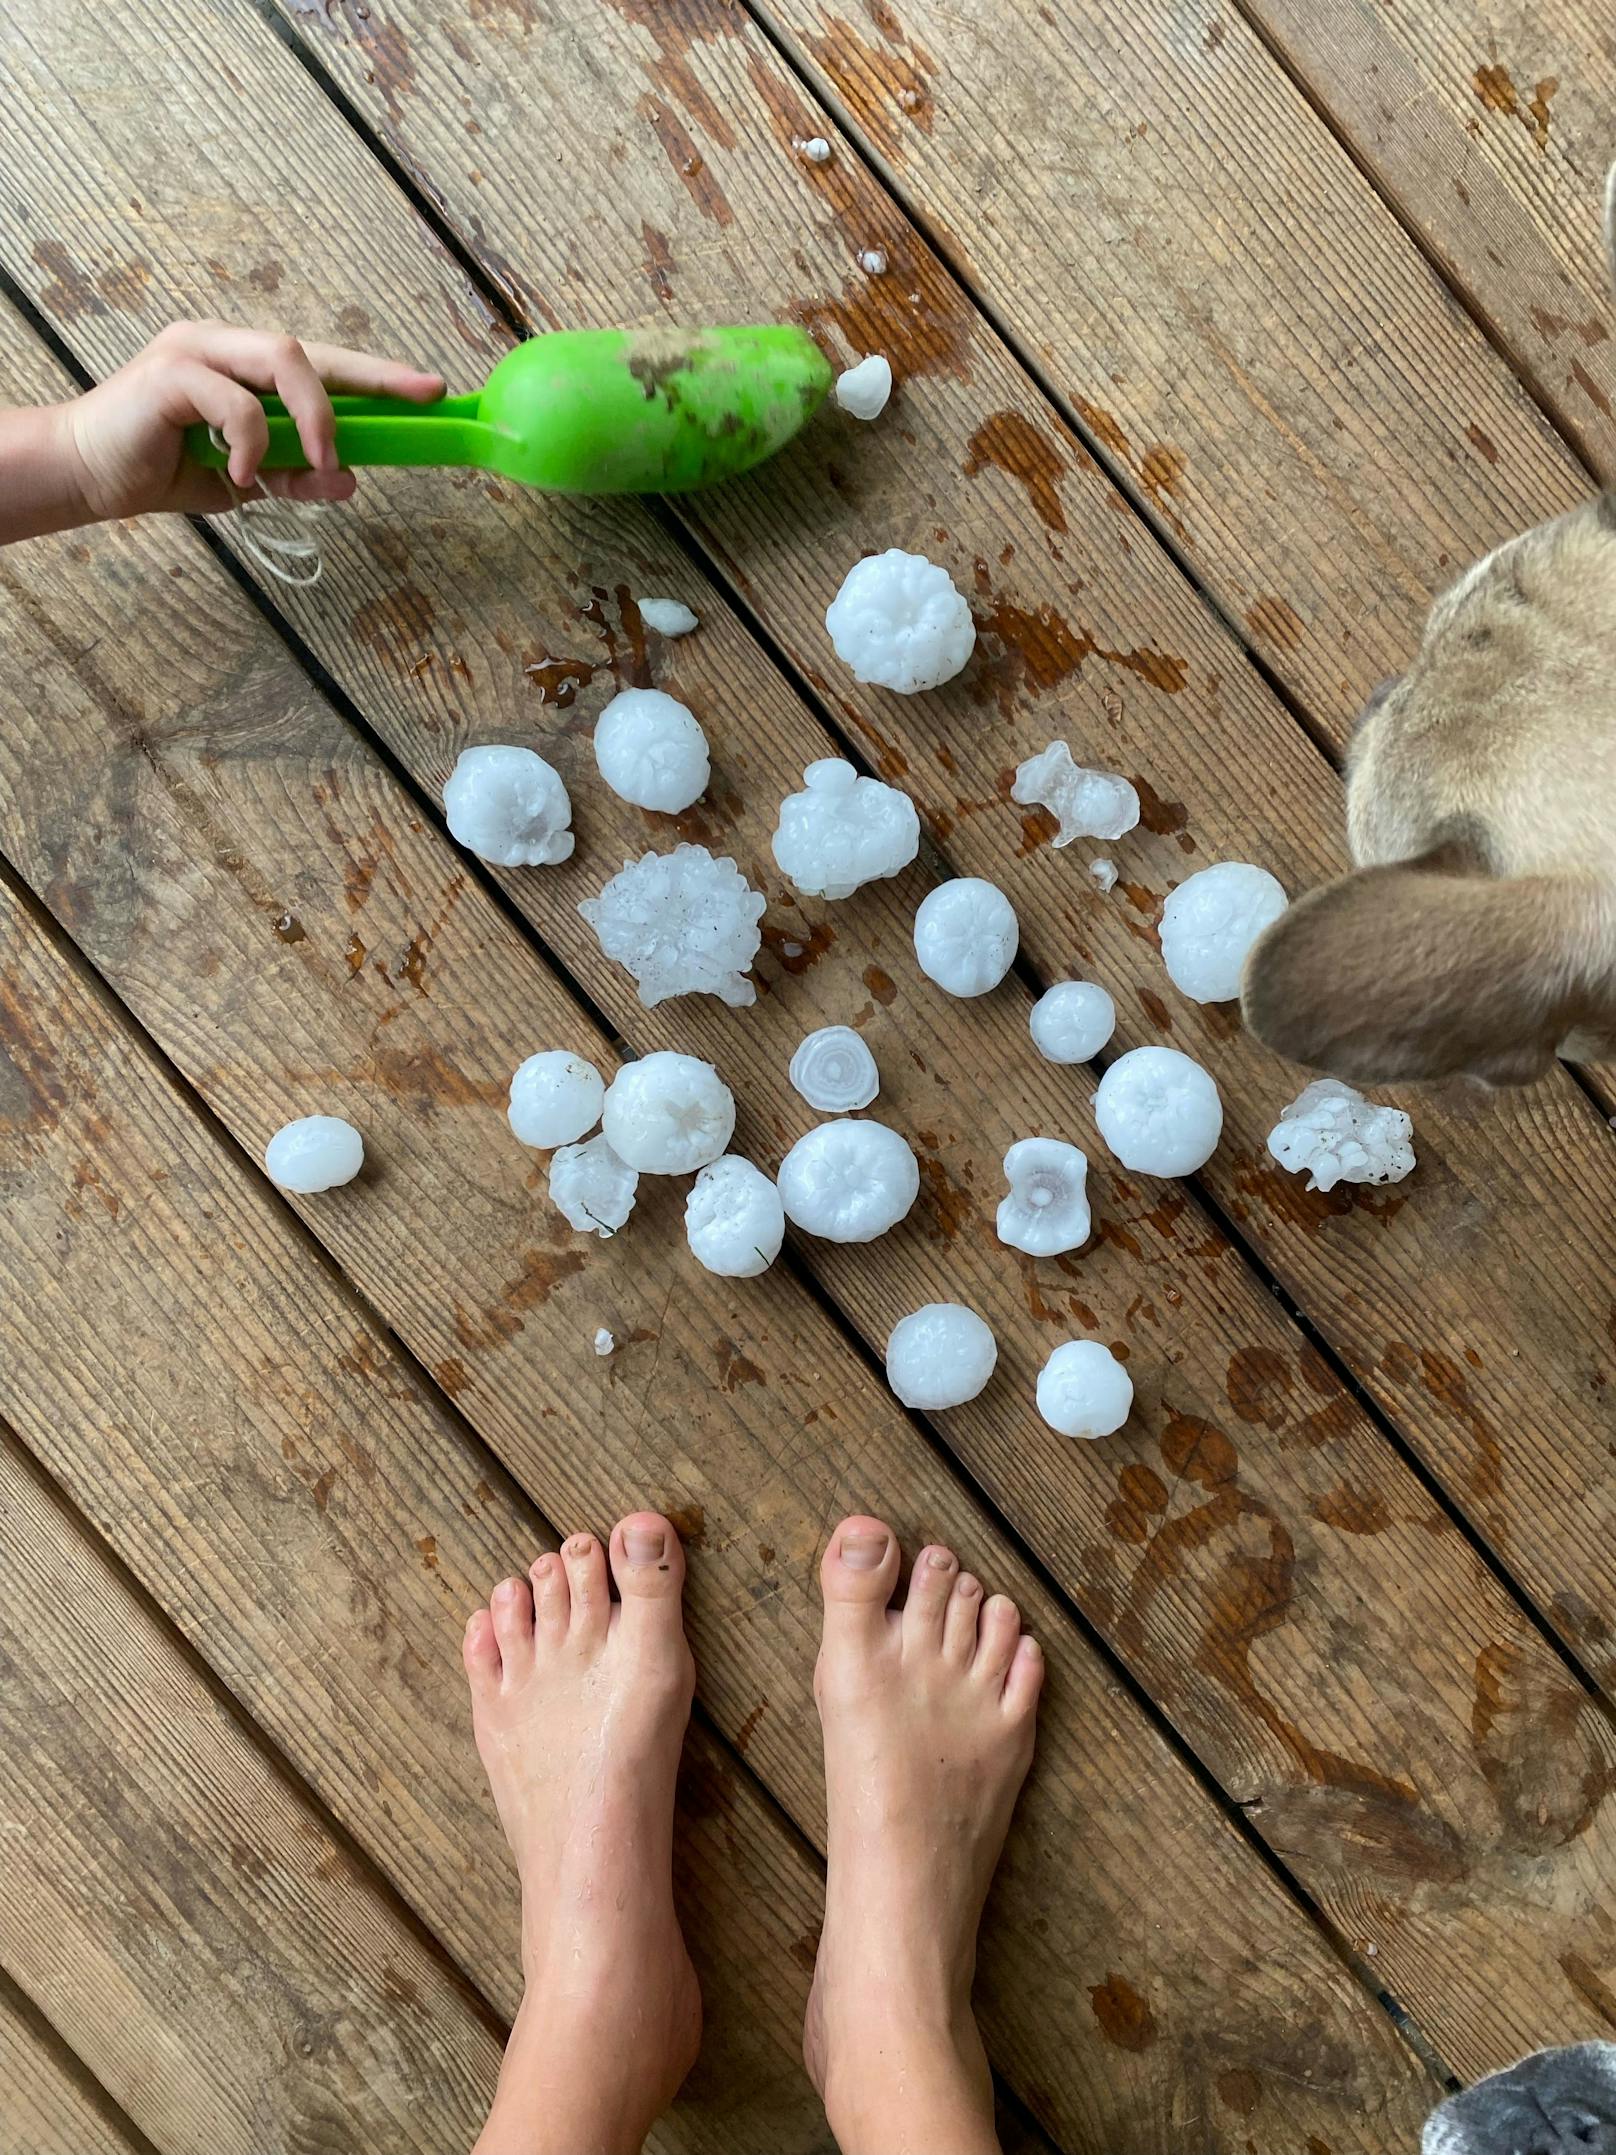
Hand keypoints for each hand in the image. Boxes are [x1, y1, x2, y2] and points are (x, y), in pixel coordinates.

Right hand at [60, 319, 445, 520]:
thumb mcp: (247, 480)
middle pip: (309, 349)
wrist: (88, 476)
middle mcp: (222, 344)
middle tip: (412, 403)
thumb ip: (294, 476)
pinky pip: (235, 400)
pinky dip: (252, 441)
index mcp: (242, 364)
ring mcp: (195, 350)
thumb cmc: (164, 467)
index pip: (321, 362)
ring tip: (318, 461)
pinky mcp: (169, 373)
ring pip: (282, 358)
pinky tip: (243, 475)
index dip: (377, 376)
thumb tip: (350, 480)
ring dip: (315, 416)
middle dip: (369, 380)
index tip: (430, 390)